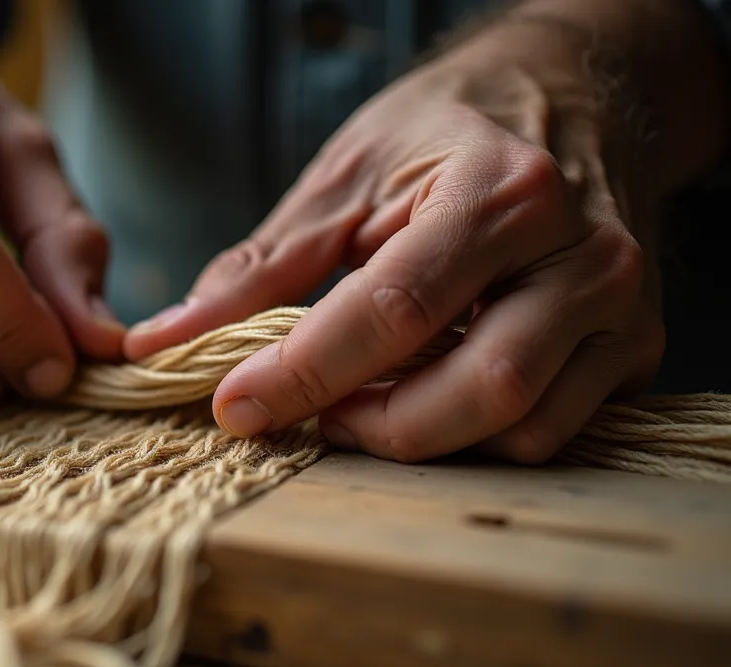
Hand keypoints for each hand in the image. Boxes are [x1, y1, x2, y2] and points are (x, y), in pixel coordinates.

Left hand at [123, 10, 723, 463]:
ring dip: (422, 438)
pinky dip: (473, 435)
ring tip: (358, 403)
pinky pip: (553, 429)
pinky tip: (423, 395)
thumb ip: (257, 269)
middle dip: (371, 426)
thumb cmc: (446, 131)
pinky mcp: (634, 346)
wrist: (573, 95)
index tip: (233, 408)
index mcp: (500, 192)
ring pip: (522, 427)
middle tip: (304, 415)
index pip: (393, 311)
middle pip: (477, 387)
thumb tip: (165, 342)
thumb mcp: (343, 177)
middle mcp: (580, 254)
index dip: (303, 373)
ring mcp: (619, 307)